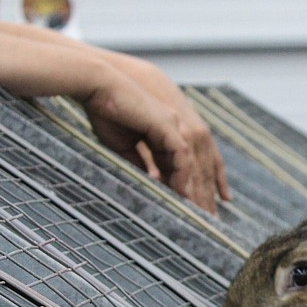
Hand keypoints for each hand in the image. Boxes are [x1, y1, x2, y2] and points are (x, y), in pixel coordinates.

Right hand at [79, 76, 219, 213]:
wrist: (97, 86)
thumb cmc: (106, 113)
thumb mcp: (126, 146)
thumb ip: (142, 162)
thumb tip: (152, 182)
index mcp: (170, 134)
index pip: (190, 166)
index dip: (197, 187)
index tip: (200, 209)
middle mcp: (178, 129)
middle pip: (198, 167)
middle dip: (204, 195)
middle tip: (208, 219)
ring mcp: (175, 126)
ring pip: (194, 163)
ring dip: (198, 189)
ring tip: (200, 213)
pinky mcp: (167, 124)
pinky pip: (181, 155)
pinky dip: (183, 175)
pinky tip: (183, 194)